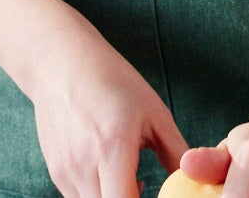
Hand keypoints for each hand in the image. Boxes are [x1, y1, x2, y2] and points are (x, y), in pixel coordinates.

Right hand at [29, 13, 189, 197]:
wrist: (62, 63)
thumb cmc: (113, 81)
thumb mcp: (153, 111)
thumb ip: (175, 150)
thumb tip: (191, 178)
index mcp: (113, 148)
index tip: (156, 192)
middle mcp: (84, 166)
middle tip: (145, 188)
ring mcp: (66, 172)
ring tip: (128, 178)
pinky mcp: (56, 174)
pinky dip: (97, 194)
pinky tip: (109, 172)